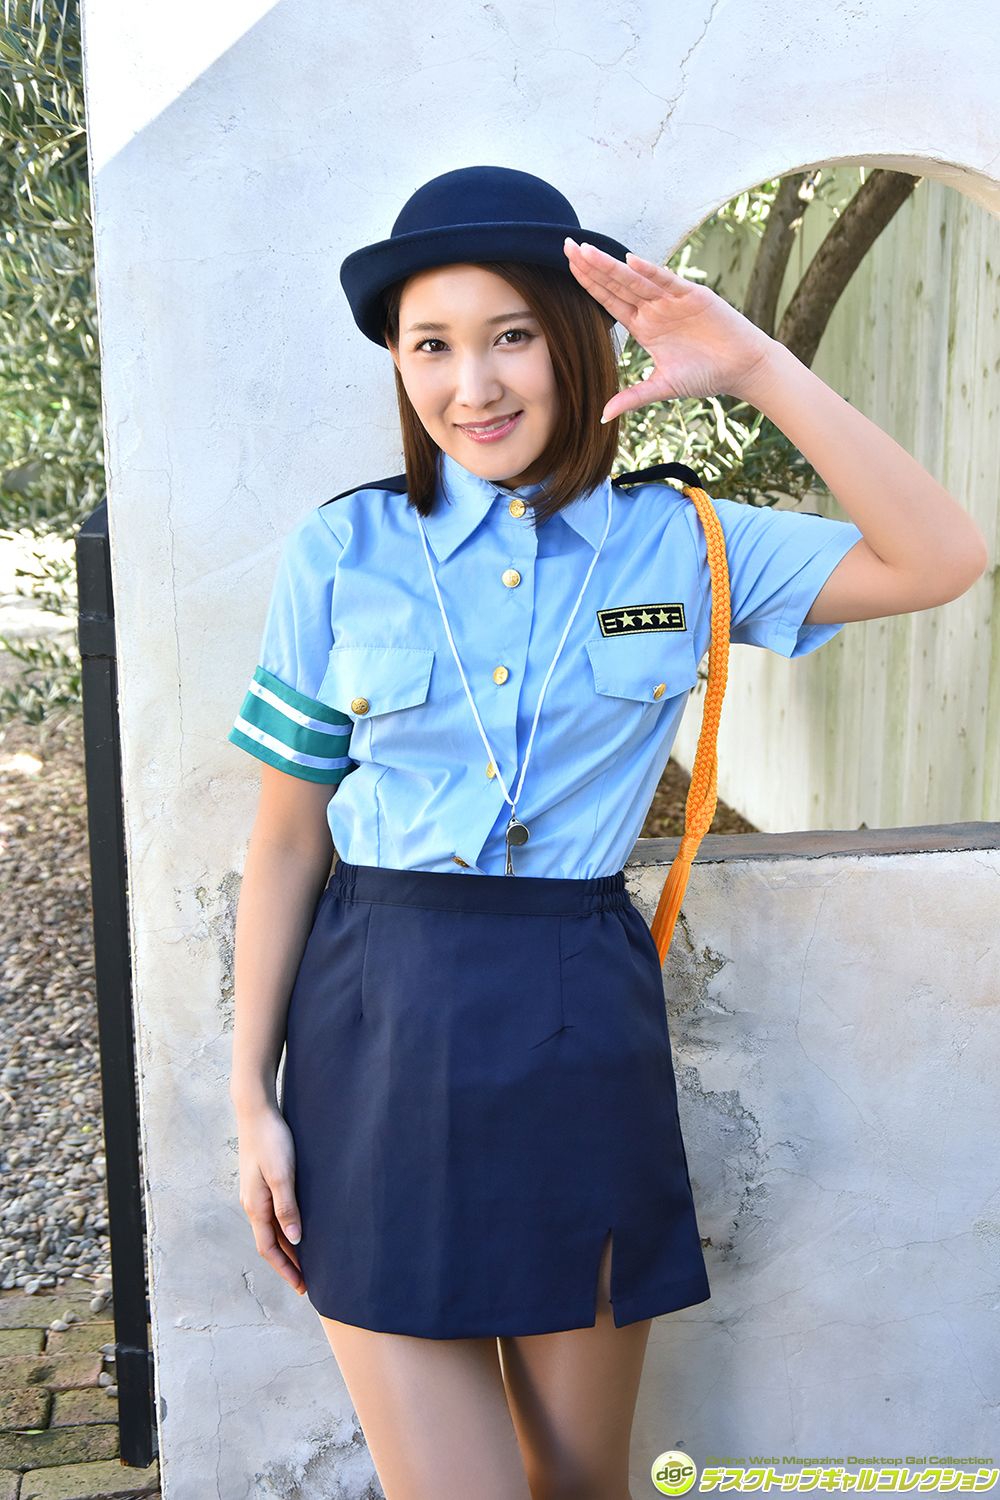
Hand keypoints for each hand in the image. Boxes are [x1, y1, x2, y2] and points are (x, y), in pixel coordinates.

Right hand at [236, 1103, 305, 1295]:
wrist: (256, 1111)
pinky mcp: (261, 1181)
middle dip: (286, 1264)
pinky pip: (272, 1214)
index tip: (302, 1286)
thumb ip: (287, 1207)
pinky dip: (284, 1228)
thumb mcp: (282, 1174)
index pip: (269, 1249)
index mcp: (256, 1206)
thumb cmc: (271, 1140)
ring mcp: (255, 1193)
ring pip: (270, 1229)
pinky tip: (296, 1226)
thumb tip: (294, 1239)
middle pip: (269, 1243)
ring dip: (286, 1247)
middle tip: (306, 1281)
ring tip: (305, 1260)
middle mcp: (252, 1203)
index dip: (285, 1269)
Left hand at [563, 237, 777, 417]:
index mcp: (644, 326)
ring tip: (586, 251)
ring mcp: (672, 300)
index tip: (566, 268)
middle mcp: (654, 308)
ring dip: (611, 265)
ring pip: (635, 279)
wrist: (742, 368)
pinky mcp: (693, 296)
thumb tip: (602, 417)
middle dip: (591, 266)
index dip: (588, 285)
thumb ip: (633, 397)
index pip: (609, 301)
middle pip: (616, 284)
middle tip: (565, 246)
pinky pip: (668, 281)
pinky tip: (630, 261)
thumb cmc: (706, 375)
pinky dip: (651, 272)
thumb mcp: (663, 388)